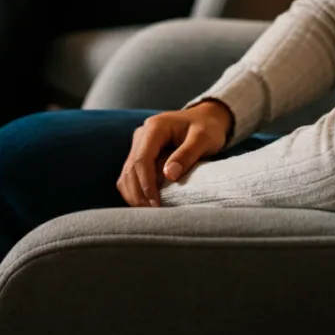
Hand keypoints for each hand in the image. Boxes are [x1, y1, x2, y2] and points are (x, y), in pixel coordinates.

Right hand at [116, 100, 232, 207]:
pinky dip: (136, 192)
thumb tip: (170, 175)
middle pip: (130, 169)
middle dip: (138, 195)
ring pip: (126, 175)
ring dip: (135, 196)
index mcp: (155, 127)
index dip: (147, 184)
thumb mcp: (204, 138)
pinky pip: (131, 177)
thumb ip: (187, 154)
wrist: (206, 118)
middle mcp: (142, 134)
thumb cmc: (207, 127)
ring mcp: (139, 145)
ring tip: (150, 214)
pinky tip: (148, 204)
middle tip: (153, 216)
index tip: (156, 205)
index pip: (142, 159)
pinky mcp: (140, 155)